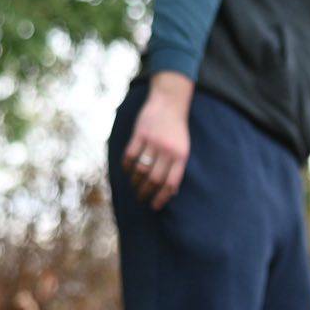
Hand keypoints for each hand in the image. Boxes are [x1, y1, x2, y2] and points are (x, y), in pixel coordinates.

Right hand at [124, 72, 193, 209]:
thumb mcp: (183, 149)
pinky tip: (127, 171)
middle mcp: (168, 150)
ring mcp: (153, 142)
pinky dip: (127, 166)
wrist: (170, 102)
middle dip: (145, 193)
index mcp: (181, 156)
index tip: (154, 206)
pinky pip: (130, 155)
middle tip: (140, 199)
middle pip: (154, 179)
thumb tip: (171, 191)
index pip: (171, 183)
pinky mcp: (140, 133)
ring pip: (140, 169)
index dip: (161, 198)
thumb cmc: (176, 130)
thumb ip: (177, 167)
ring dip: (135, 182)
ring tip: (133, 187)